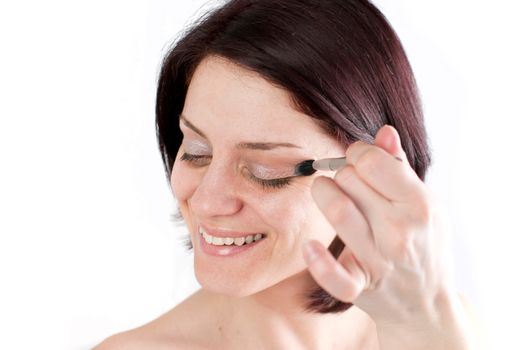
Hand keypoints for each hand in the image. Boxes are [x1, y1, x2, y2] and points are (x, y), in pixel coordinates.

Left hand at [302, 125, 453, 330]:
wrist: (428, 306)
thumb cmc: (424, 245)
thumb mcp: (425, 204)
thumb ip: (401, 168)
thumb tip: (384, 133)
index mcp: (419, 205)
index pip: (372, 161)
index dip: (357, 152)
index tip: (357, 158)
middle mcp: (400, 231)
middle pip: (349, 180)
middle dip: (341, 172)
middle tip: (346, 179)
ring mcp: (380, 260)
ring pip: (338, 211)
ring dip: (323, 194)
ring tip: (325, 192)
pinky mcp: (360, 286)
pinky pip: (333, 276)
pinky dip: (318, 261)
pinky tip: (311, 246)